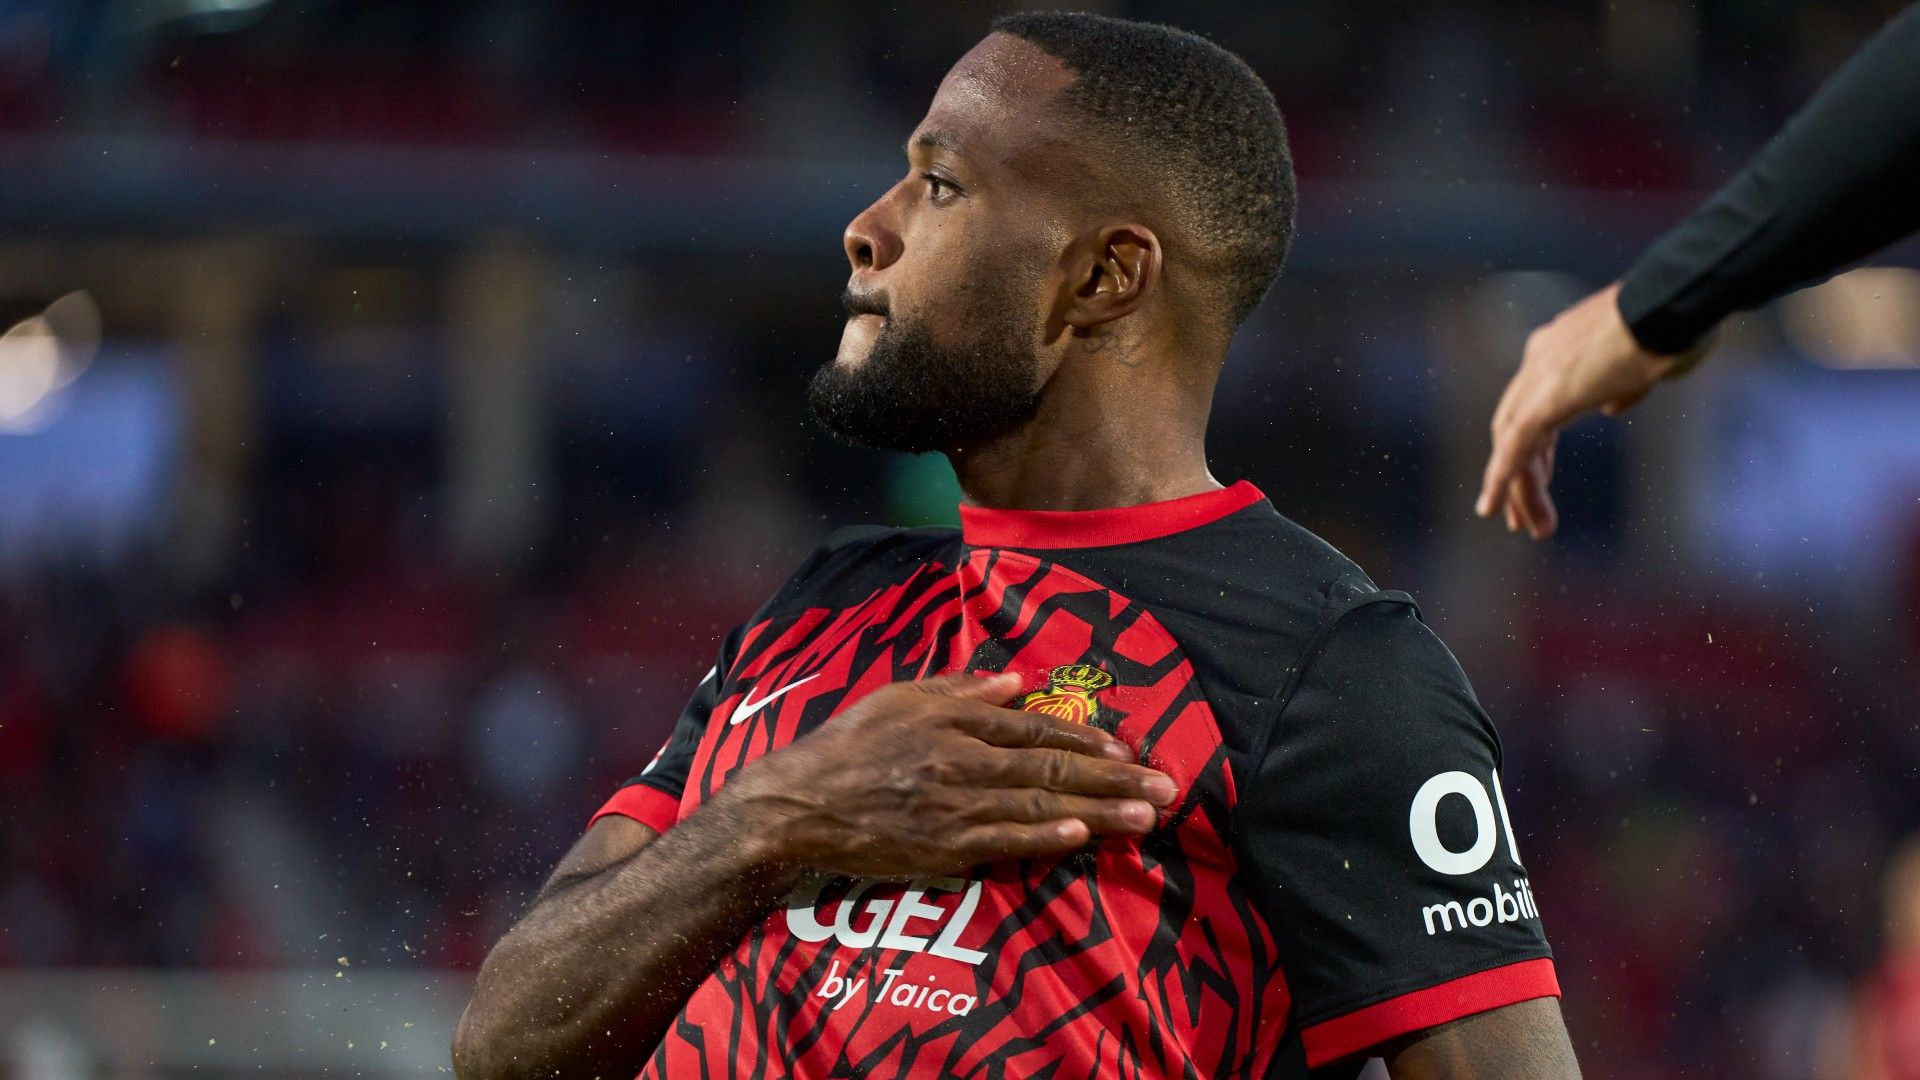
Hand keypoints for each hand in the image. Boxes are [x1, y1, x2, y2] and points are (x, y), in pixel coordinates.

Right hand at [716, 671, 1178, 878]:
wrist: (796, 804)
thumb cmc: (847, 746)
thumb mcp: (900, 698)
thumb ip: (960, 688)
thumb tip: (1015, 681)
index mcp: (954, 723)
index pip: (1035, 732)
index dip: (1085, 741)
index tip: (1128, 749)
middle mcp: (961, 761)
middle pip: (1051, 770)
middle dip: (1115, 779)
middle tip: (1166, 788)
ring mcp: (953, 807)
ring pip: (1038, 807)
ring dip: (1098, 811)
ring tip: (1146, 816)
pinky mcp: (940, 848)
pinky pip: (1001, 841)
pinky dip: (1042, 837)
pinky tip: (1079, 836)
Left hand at [1475, 282, 1708, 538]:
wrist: (1670, 303)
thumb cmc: (1674, 324)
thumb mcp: (1648, 360)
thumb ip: (1623, 386)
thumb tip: (1611, 408)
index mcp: (1557, 348)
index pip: (1533, 405)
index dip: (1534, 446)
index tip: (1540, 477)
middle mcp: (1538, 360)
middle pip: (1513, 427)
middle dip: (1518, 473)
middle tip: (1520, 516)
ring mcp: (1537, 377)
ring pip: (1513, 443)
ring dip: (1518, 489)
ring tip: (1528, 528)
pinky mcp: (1545, 398)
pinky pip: (1514, 447)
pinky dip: (1501, 478)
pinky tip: (1493, 509)